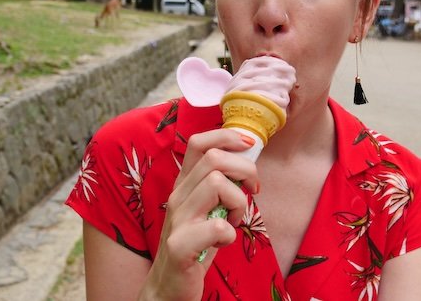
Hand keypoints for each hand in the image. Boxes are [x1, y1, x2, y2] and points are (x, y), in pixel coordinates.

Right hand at [140, 129, 258, 300]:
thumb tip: (247, 164)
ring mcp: (177, 220)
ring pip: (217, 184)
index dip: (226, 135)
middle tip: (252, 191)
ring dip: (238, 203)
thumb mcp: (205, 209)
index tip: (249, 146)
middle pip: (214, 158)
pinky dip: (229, 234)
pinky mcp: (179, 246)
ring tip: (234, 220)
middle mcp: (178, 196)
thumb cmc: (195, 246)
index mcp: (184, 184)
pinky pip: (217, 227)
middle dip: (245, 170)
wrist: (168, 287)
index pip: (198, 142)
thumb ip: (219, 187)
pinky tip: (223, 242)